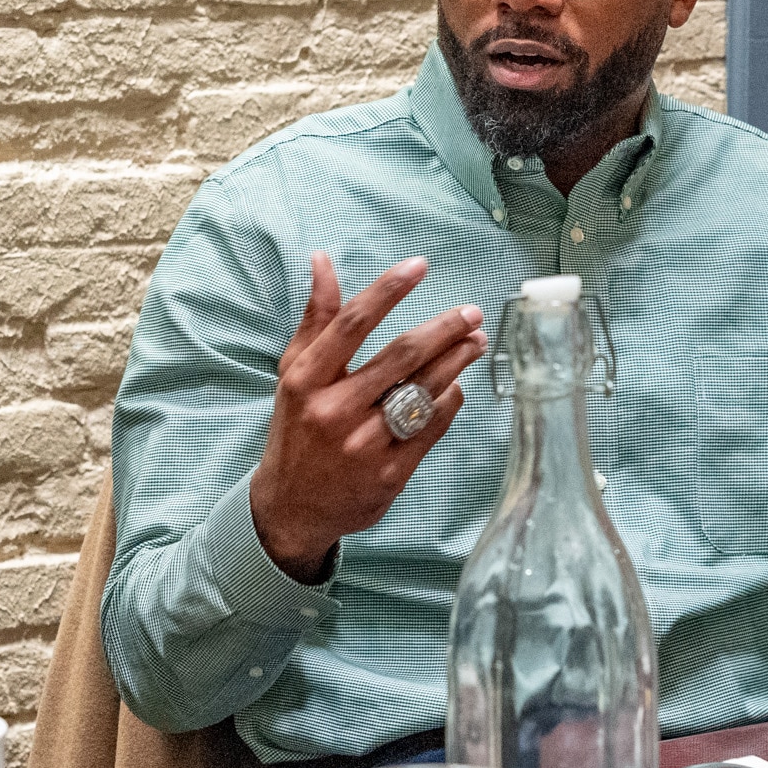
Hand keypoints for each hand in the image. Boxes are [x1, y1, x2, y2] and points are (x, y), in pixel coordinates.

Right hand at [248, 252, 489, 581]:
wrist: (291, 507)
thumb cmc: (296, 430)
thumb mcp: (294, 373)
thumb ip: (315, 319)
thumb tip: (323, 261)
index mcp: (307, 381)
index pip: (352, 324)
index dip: (388, 290)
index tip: (419, 265)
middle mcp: (334, 412)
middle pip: (400, 357)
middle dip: (444, 330)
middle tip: (471, 313)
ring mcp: (363, 446)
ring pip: (422, 392)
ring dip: (456, 362)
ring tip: (476, 342)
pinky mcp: (389, 474)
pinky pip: (431, 428)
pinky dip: (449, 402)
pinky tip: (457, 385)